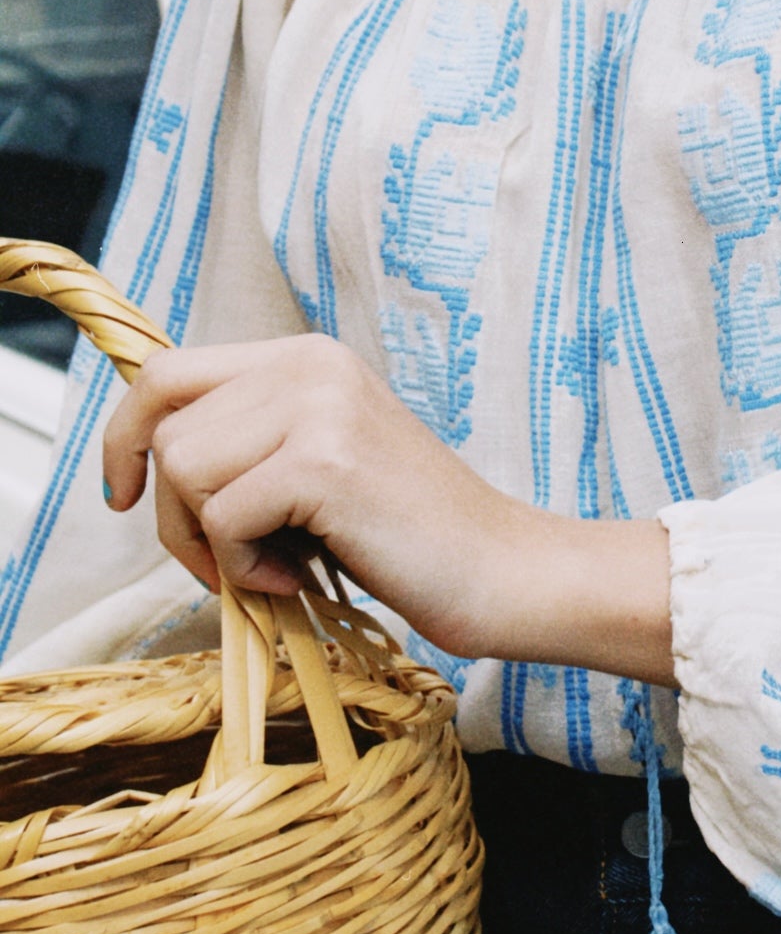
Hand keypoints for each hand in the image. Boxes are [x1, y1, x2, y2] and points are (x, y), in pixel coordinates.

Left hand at [103, 335, 675, 684]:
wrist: (504, 571)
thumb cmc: (410, 538)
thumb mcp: (320, 463)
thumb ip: (251, 443)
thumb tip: (148, 461)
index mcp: (307, 356)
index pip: (167, 371)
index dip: (125, 434)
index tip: (124, 493)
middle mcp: (310, 363)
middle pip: (166, 427)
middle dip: (174, 513)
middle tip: (230, 561)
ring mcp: (319, 406)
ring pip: (184, 470)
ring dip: (209, 542)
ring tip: (277, 566)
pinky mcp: (325, 462)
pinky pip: (222, 515)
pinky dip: (243, 566)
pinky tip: (298, 576)